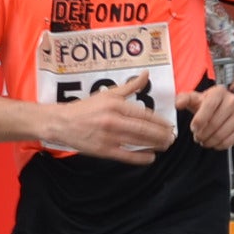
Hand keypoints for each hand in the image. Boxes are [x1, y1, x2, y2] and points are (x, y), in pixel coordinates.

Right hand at [40, 74, 171, 164]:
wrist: (61, 123)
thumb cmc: (85, 108)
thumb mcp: (107, 94)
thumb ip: (129, 86)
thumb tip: (146, 74)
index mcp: (115, 104)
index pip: (144, 114)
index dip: (160, 121)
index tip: (170, 125)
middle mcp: (113, 120)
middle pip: (144, 129)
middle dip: (161, 135)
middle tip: (172, 138)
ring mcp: (109, 136)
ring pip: (138, 142)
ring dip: (155, 145)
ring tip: (165, 145)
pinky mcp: (103, 150)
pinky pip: (127, 155)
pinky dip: (140, 158)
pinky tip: (150, 158)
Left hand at [178, 83, 233, 151]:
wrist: (233, 106)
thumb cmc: (211, 104)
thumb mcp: (197, 98)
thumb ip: (184, 99)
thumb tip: (178, 104)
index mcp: (219, 92)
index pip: (209, 106)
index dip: (199, 120)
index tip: (193, 128)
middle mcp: (233, 101)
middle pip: (214, 123)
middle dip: (202, 134)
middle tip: (197, 137)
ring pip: (221, 134)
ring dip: (209, 141)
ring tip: (204, 141)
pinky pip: (230, 141)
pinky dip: (219, 145)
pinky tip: (214, 143)